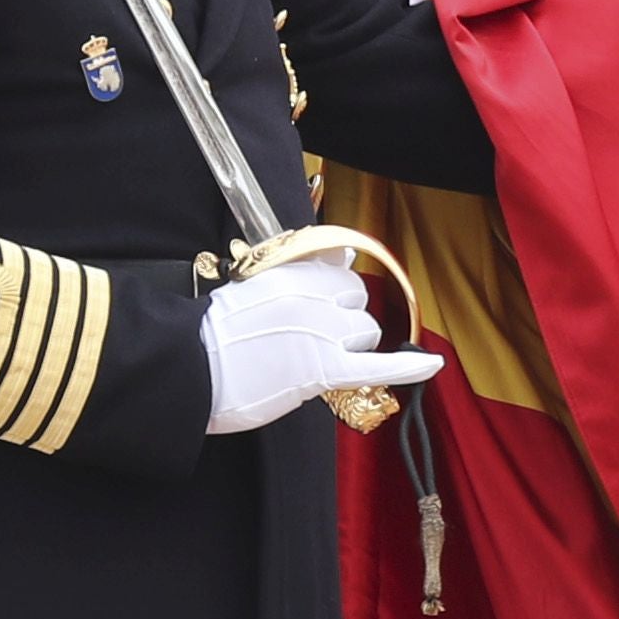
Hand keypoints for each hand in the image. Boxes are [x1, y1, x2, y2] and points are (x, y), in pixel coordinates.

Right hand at [202, 261, 439, 436]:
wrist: (185, 368)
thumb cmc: (214, 335)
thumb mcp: (254, 285)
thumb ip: (303, 268)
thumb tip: (346, 249)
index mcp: (292, 273)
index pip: (343, 274)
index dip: (337, 298)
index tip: (321, 312)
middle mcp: (312, 297)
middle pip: (359, 305)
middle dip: (345, 323)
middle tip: (308, 343)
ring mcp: (320, 332)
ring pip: (367, 334)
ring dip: (350, 348)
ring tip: (310, 361)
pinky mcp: (322, 369)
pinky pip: (380, 366)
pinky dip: (410, 367)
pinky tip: (433, 364)